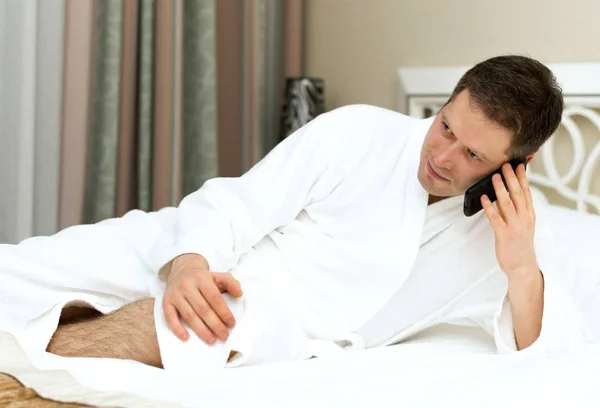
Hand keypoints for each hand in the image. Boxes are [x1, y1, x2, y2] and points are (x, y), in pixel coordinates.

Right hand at [163, 255, 242, 343]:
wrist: (182, 269)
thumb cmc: (204, 278)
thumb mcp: (219, 276)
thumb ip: (231, 283)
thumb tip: (240, 294)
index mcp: (202, 278)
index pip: (214, 298)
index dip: (224, 312)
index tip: (231, 324)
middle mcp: (187, 285)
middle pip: (203, 309)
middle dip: (215, 325)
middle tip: (224, 336)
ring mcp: (175, 294)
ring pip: (189, 315)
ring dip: (201, 330)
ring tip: (211, 340)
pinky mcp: (166, 301)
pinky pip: (170, 317)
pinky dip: (177, 329)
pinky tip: (186, 338)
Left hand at [481, 163, 538, 277]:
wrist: (522, 266)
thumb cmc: (520, 244)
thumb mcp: (523, 225)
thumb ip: (518, 210)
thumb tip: (507, 193)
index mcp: (529, 215)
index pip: (527, 193)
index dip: (523, 178)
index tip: (519, 165)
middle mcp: (524, 219)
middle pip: (518, 195)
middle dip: (511, 178)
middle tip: (505, 165)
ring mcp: (515, 227)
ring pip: (507, 204)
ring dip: (500, 189)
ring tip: (494, 177)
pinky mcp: (504, 235)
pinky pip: (495, 218)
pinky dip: (489, 206)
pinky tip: (483, 198)